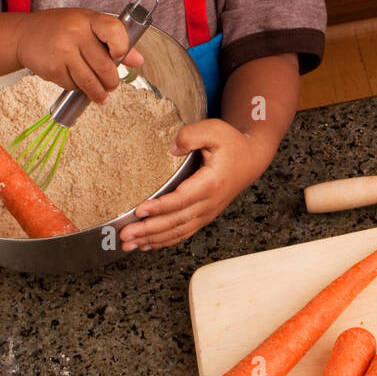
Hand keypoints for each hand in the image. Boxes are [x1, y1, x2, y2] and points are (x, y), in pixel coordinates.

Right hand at [13, 8, 142, 103]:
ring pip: (90, 81)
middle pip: (104, 65)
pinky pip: (73, 85)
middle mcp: (75, 33)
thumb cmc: (62, 29)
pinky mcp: (52, 68)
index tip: (120, 56)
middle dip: (112, 81)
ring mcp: (62, 51)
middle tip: (112, 85)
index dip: (123, 47)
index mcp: (89, 19)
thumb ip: (114, 40)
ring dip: (99, 93)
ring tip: (103, 96)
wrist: (24, 35)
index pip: (114, 30)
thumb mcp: (88, 26)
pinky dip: (78, 88)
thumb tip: (138, 60)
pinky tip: (77, 82)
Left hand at [119, 118, 269, 250]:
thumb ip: (192, 135)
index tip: (140, 210)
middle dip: (149, 229)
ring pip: (178, 231)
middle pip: (176, 220)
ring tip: (128, 244)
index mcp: (211, 183)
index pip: (182, 199)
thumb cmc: (232, 144)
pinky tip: (147, 245)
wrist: (251, 159)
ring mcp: (207, 212)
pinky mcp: (204, 216)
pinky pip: (183, 233)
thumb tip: (173, 148)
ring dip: (152, 239)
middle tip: (125, 234)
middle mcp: (210, 203)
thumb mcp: (215, 130)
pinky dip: (164, 241)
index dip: (160, 207)